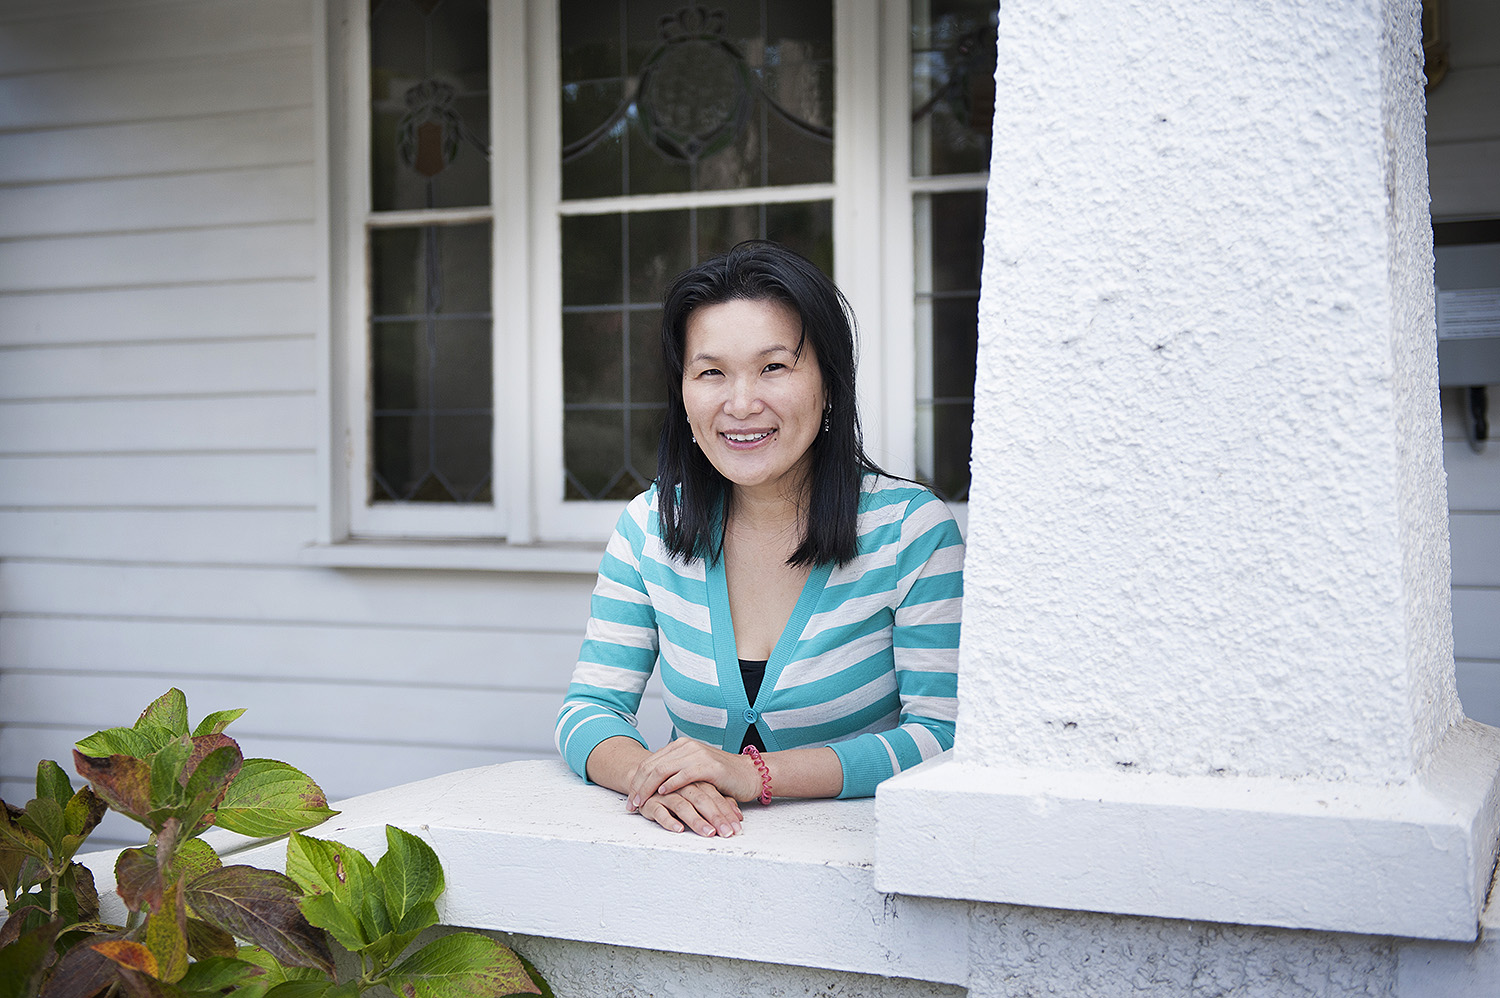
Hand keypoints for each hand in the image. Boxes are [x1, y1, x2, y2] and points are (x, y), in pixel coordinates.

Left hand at [625, 739, 761, 811]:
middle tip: (630, 805)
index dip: (636, 781)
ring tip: (641, 803)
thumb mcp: (693, 770)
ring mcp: (697, 754)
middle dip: (637, 787)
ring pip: (662, 770)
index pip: (649, 762)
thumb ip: (674, 771)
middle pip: (652, 766)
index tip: (629, 799)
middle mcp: (686, 746)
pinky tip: (662, 794)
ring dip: (648, 788)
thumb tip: (651, 784)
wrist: (749, 774)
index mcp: (680, 745)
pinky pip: (683, 775)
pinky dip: (670, 785)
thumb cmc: (721, 776)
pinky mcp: (709, 766)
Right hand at [636, 780, 742, 836]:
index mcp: (696, 781)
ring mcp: (666, 794)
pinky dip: (669, 820)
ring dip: (696, 820)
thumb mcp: (700, 794)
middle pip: (701, 800)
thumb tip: (738, 816)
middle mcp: (682, 786)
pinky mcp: (651, 802)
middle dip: (716, 817)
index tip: (736, 827)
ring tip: (708, 832)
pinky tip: (679, 829)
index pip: (715, 796)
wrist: (648, 779)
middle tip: (726, 832)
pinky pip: (659, 811)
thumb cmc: (678, 790)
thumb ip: (718, 802)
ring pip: (682, 806)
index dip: (726, 813)